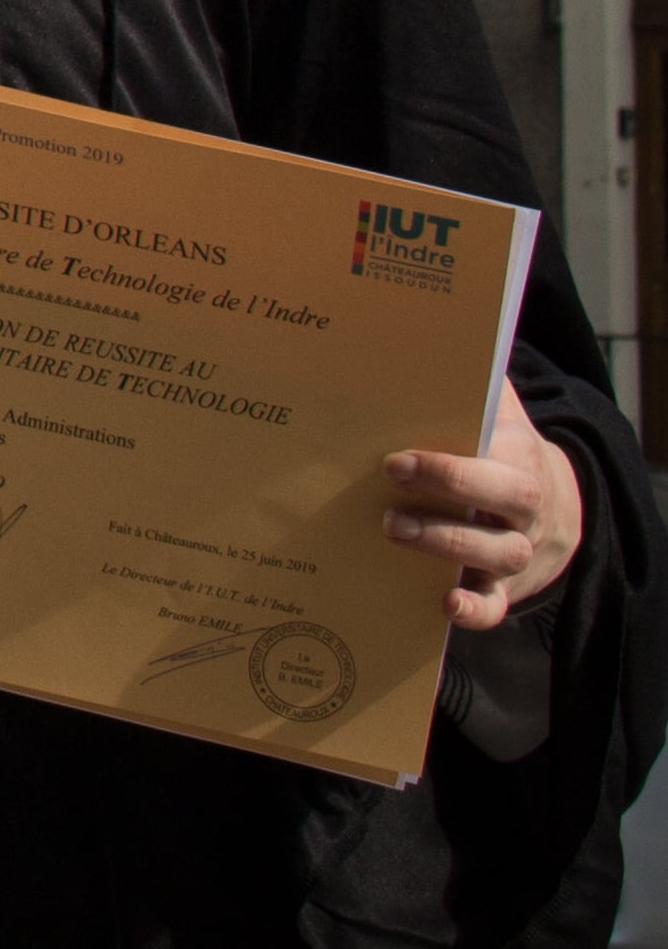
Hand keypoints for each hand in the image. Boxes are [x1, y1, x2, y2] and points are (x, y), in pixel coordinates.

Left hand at [388, 378, 583, 631]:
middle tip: (390, 477)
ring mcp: (518, 552)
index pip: (498, 459)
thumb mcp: (497, 413)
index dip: (450, 464)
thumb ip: (473, 383)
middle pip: (507, 501)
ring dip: (444, 544)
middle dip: (450, 489)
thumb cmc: (502, 450)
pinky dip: (475, 608)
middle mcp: (526, 510)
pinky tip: (445, 603)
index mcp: (521, 460)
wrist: (557, 507)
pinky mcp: (505, 588)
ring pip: (496, 553)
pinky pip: (496, 606)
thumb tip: (429, 340)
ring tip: (390, 528)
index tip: (396, 459)